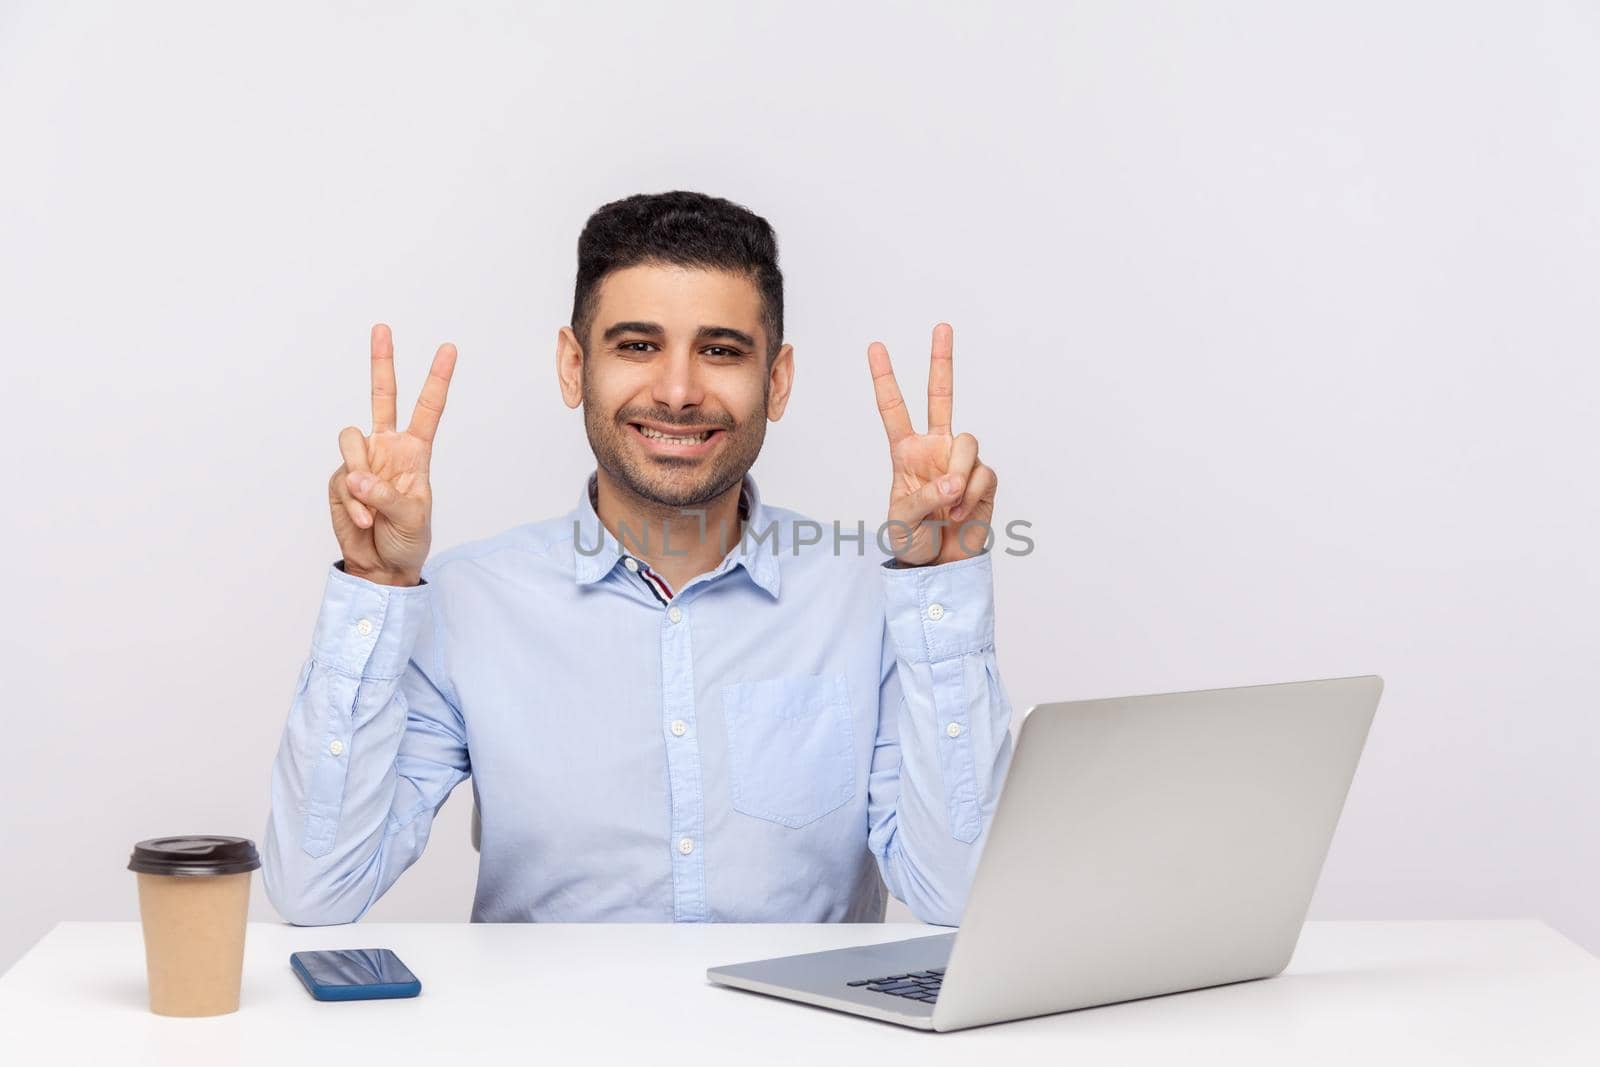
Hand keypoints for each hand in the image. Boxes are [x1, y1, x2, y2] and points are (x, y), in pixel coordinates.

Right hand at [326, 324, 457, 585]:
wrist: (381, 565)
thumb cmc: (407, 539)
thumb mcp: (411, 516)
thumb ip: (386, 493)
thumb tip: (357, 476)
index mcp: (415, 451)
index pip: (428, 409)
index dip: (438, 379)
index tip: (448, 348)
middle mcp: (387, 448)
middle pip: (382, 397)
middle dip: (381, 362)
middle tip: (382, 329)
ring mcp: (361, 460)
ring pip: (351, 439)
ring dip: (360, 474)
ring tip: (372, 508)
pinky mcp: (340, 478)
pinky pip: (342, 477)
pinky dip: (353, 501)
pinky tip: (364, 519)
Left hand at [868, 322, 997, 565]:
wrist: (942, 567)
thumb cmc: (915, 542)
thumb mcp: (902, 523)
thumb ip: (923, 499)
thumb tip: (954, 482)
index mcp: (906, 453)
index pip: (894, 410)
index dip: (885, 379)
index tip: (876, 347)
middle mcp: (935, 449)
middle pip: (941, 396)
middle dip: (941, 361)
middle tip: (941, 327)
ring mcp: (961, 461)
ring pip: (967, 441)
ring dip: (958, 474)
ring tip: (951, 505)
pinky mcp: (985, 478)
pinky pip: (983, 474)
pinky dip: (972, 496)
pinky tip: (962, 515)